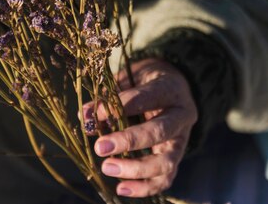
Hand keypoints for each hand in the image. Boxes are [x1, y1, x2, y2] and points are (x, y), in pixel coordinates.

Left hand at [85, 58, 197, 197]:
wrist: (173, 88)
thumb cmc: (144, 81)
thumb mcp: (129, 79)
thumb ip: (110, 96)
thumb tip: (86, 118)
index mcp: (169, 89)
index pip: (146, 98)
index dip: (118, 107)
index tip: (92, 115)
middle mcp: (180, 116)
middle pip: (159, 132)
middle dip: (129, 141)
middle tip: (100, 147)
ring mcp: (181, 140)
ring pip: (166, 162)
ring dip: (135, 169)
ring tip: (107, 168)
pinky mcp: (176, 159)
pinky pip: (165, 179)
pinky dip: (144, 187)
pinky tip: (122, 189)